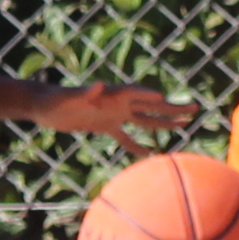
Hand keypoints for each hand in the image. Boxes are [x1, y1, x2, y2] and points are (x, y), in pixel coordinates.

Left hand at [27, 77, 185, 136]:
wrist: (44, 107)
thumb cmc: (55, 100)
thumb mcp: (70, 98)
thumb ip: (86, 93)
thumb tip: (99, 86)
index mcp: (112, 94)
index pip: (137, 94)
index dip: (152, 97)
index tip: (168, 100)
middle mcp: (117, 103)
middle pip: (150, 106)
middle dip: (172, 108)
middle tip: (194, 108)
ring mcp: (113, 114)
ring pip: (144, 120)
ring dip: (163, 123)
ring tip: (185, 125)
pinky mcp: (105, 126)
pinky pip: (125, 137)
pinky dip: (136, 145)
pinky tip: (148, 153)